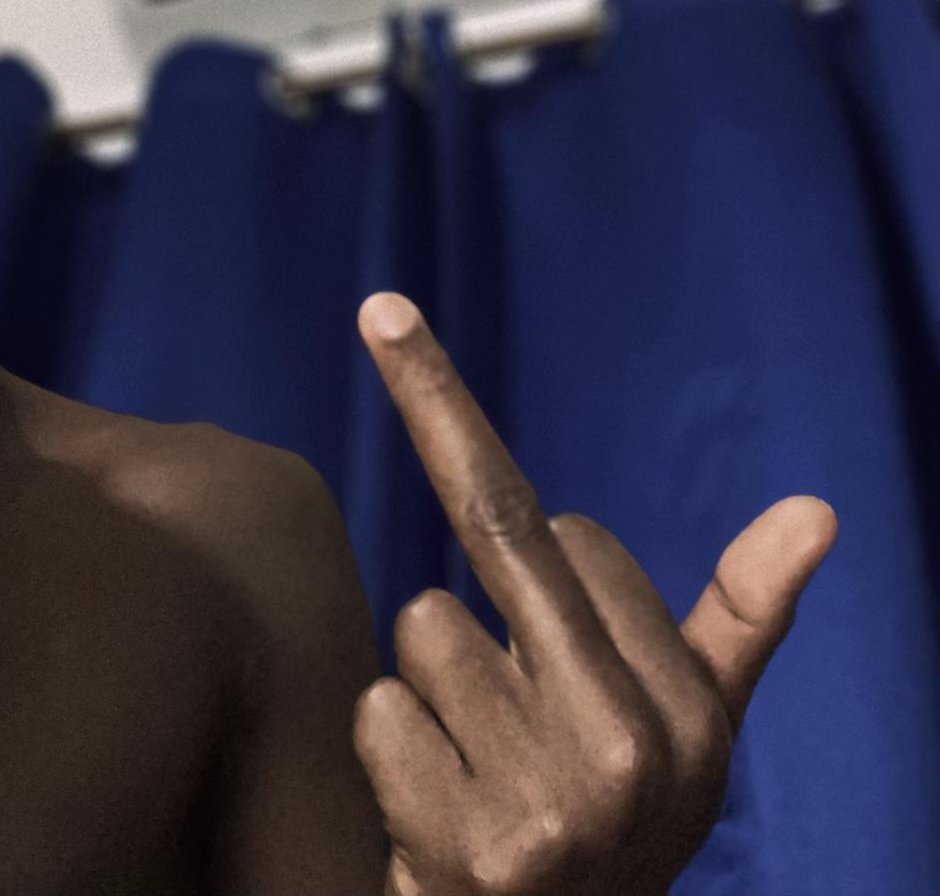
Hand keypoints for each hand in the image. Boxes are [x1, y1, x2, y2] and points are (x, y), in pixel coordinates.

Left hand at [352, 292, 836, 895]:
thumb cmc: (612, 808)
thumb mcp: (696, 727)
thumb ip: (744, 615)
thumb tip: (816, 508)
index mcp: (690, 714)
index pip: (575, 536)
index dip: (547, 566)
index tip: (554, 616)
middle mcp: (629, 755)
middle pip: (500, 532)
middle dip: (436, 415)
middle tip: (386, 349)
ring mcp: (549, 807)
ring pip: (426, 622)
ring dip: (431, 676)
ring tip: (477, 751)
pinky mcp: (467, 848)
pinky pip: (378, 708)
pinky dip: (390, 742)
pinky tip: (436, 800)